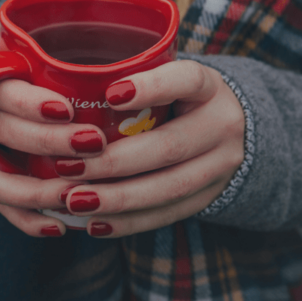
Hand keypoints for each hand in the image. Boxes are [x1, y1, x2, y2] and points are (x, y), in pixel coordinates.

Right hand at [0, 34, 104, 236]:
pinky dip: (24, 217)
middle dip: (47, 143)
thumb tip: (118, 72)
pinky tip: (58, 225)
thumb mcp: (19, 45)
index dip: (30, 103)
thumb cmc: (10, 60)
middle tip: (93, 145)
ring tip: (79, 195)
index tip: (68, 110)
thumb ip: (48, 56)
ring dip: (37, 191)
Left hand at [57, 60, 244, 236]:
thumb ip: (135, 78)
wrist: (233, 130)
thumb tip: (69, 87)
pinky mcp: (210, 196)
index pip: (187, 80)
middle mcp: (222, 125)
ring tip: (75, 200)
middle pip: (169, 146)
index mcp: (209, 87)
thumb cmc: (180, 97)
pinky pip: (169, 213)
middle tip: (68, 167)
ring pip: (169, 187)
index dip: (151, 88)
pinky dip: (130, 221)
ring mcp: (221, 166)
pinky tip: (95, 223)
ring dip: (118, 198)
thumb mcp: (169, 77)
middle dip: (114, 162)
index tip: (109, 94)